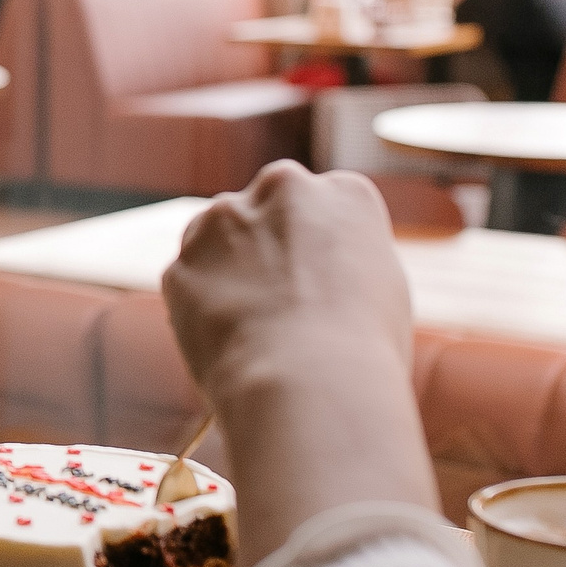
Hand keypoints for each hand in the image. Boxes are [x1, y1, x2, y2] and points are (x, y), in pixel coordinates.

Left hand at [166, 162, 412, 402]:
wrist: (305, 380)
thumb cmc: (362, 347)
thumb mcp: (383, 291)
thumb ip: (348, 260)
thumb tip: (328, 269)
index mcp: (344, 192)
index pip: (329, 209)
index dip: (323, 253)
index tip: (324, 286)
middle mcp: (281, 187)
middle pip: (268, 210)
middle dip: (268, 244)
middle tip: (281, 299)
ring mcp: (222, 221)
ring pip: (218, 237)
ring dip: (228, 268)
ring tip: (254, 326)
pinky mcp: (182, 262)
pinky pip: (190, 282)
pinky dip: (201, 308)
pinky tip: (226, 341)